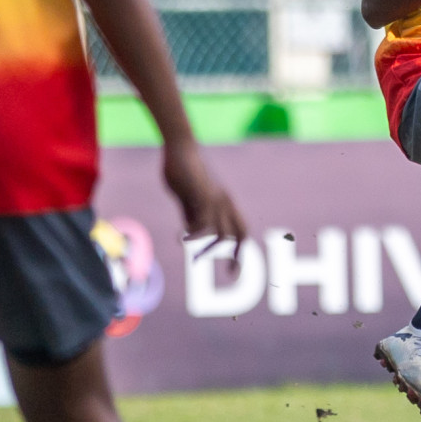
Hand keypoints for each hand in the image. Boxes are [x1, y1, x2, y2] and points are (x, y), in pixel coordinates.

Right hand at [163, 140, 248, 261]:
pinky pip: (203, 223)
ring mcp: (216, 199)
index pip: (240, 229)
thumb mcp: (188, 197)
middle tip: (231, 275)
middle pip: (241, 234)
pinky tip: (181, 239)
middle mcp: (225, 202)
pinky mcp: (202, 196)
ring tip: (195, 258)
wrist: (179, 146)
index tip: (233, 270)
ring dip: (208, 250)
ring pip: (222, 233)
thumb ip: (192, 214)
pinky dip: (193, 235)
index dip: (238, 250)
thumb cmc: (182, 169)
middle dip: (238, 256)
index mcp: (225, 202)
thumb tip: (193, 235)